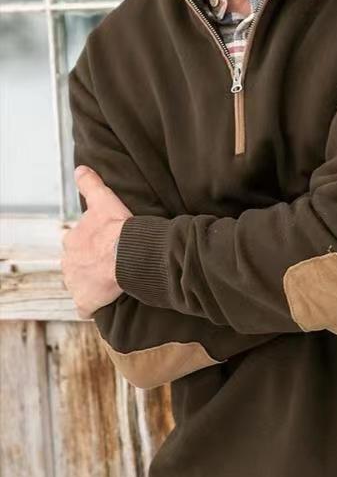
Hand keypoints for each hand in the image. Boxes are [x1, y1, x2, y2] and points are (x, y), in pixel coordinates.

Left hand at [61, 165, 132, 318]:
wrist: (127, 254)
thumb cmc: (118, 228)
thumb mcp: (104, 200)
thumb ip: (91, 184)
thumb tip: (81, 168)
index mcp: (73, 240)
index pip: (78, 244)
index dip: (92, 246)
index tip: (105, 248)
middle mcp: (69, 262)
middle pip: (77, 265)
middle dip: (89, 266)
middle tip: (111, 266)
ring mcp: (75, 283)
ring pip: (81, 285)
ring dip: (92, 286)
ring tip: (112, 285)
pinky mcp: (85, 302)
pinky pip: (85, 308)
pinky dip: (93, 307)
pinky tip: (104, 304)